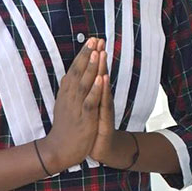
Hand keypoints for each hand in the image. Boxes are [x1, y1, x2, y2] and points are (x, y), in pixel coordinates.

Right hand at [40, 38, 104, 170]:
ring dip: (91, 67)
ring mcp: (76, 107)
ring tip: (97, 51)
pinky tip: (101, 78)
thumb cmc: (66, 127)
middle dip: (87, 55)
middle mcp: (70, 97)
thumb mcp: (65, 105)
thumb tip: (68, 75)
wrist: (59, 150)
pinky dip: (95, 89)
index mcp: (66, 93)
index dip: (82, 55)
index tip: (91, 40)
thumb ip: (68, 90)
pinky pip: (90, 102)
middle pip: (78, 72)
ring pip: (84, 83)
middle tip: (95, 39)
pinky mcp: (84, 118)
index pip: (74, 69)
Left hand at [87, 51, 133, 167]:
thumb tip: (87, 77)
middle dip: (99, 58)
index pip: (94, 73)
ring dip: (101, 69)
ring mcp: (103, 109)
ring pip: (102, 87)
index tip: (93, 40)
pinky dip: (102, 91)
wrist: (104, 150)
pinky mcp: (103, 120)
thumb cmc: (95, 128)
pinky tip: (102, 79)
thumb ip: (90, 92)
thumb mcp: (90, 108)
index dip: (93, 57)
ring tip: (101, 53)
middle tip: (100, 41)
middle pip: (100, 75)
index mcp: (95, 96)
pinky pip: (102, 103)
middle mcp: (101, 100)